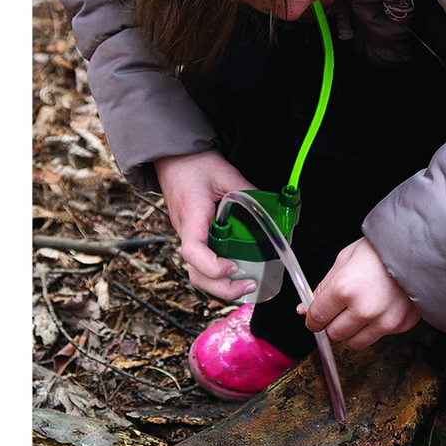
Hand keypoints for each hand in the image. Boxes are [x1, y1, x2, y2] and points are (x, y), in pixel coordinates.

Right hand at [155, 149, 257, 299]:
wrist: (173, 158)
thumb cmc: (195, 164)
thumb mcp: (225, 174)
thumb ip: (247, 193)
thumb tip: (272, 211)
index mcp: (191, 217)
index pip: (193, 251)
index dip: (212, 265)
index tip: (233, 266)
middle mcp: (185, 232)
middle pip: (195, 273)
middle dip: (221, 288)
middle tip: (250, 286)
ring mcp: (188, 236)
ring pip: (197, 273)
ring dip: (220, 285)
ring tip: (247, 285)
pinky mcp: (194, 236)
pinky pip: (202, 262)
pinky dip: (218, 274)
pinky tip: (237, 271)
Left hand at [299, 237, 420, 348]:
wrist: (419, 249)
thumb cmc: (381, 250)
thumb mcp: (344, 259)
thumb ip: (323, 287)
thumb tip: (304, 309)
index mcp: (345, 288)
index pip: (317, 318)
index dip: (312, 319)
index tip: (313, 318)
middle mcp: (364, 309)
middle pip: (335, 334)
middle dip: (333, 323)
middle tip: (341, 308)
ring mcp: (384, 321)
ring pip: (355, 342)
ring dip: (352, 330)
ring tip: (360, 308)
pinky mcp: (400, 326)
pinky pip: (378, 336)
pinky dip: (375, 326)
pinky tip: (380, 306)